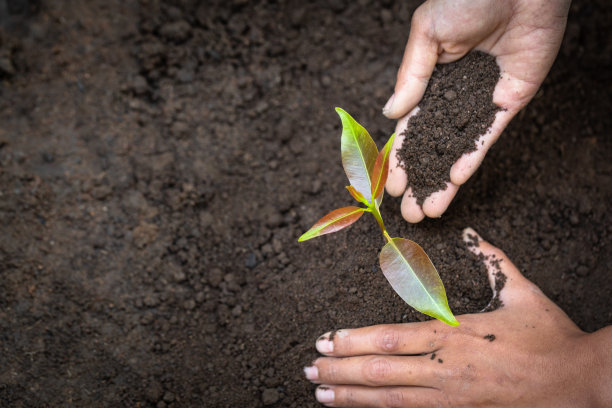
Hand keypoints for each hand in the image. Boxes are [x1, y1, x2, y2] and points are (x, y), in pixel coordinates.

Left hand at [304, 228, 611, 406]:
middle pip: (380, 371)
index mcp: (454, 335)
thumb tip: (473, 235)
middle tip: (309, 371)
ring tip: (321, 395)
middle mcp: (445, 369)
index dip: (351, 341)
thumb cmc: (551, 337)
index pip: (389, 338)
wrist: (582, 384)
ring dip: (352, 397)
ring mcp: (452, 398)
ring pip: (390, 400)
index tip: (325, 341)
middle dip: (340, 371)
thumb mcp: (522, 292)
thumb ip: (493, 261)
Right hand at [384, 0, 570, 221]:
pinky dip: (472, 156)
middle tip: (410, 212)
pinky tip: (456, 180)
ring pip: (459, 148)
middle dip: (422, 180)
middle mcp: (454, 94)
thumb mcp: (426, 33)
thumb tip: (390, 114)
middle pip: (434, 146)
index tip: (391, 186)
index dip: (402, 157)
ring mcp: (481, 100)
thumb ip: (410, 76)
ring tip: (430, 210)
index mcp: (430, 78)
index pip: (412, 127)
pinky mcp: (510, 100)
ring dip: (445, 180)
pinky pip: (488, 134)